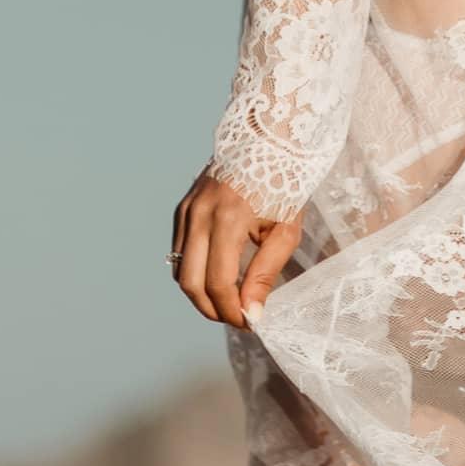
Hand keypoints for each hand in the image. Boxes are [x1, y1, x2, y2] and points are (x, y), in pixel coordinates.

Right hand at [172, 170, 304, 328]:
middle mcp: (200, 215)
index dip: (232, 310)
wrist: (266, 142)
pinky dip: (195, 273)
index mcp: (228, 218)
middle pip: (191, 283)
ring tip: (228, 302)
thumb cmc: (284, 186)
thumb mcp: (285, 230)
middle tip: (236, 318)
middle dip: (212, 310)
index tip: (249, 323)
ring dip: (201, 295)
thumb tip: (252, 313)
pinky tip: (217, 278)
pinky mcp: (182, 209)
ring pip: (180, 271)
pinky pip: (179, 253)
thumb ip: (265, 273)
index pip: (219, 282)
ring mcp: (186, 211)